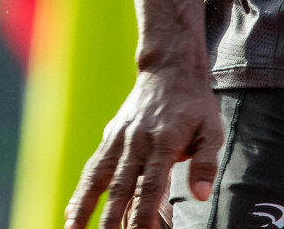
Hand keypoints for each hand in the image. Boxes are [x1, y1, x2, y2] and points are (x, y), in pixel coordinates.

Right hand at [64, 67, 223, 228]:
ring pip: (99, 178)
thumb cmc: (195, 105)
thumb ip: (206, 163)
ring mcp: (120, 139)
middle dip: (112, 219)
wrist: (170, 70)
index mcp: (164, 142)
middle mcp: (137, 142)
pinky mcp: (110, 137)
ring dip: (85, 207)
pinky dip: (80, 191)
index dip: (144, 215)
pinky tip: (71, 213)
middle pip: (121, 187)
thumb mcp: (212, 130)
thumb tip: (202, 196)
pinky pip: (92, 167)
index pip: (151, 187)